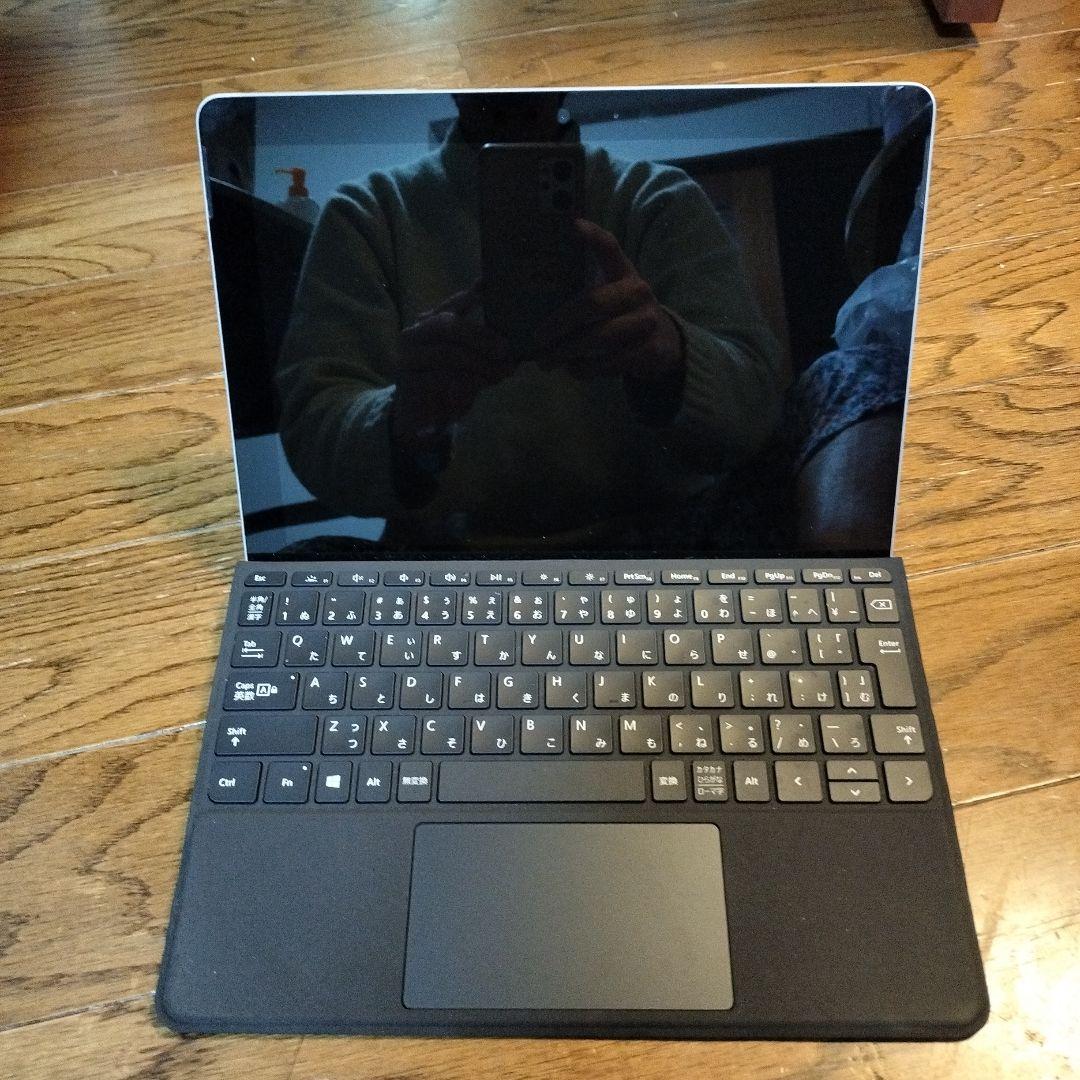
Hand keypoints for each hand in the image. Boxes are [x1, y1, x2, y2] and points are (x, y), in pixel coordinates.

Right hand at [393, 283, 511, 453]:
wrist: (421, 417)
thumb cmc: (449, 384)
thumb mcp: (469, 363)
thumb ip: (484, 349)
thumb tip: (515, 344)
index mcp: (430, 323)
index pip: (451, 304)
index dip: (470, 296)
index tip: (490, 289)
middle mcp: (415, 334)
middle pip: (447, 325)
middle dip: (479, 335)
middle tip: (505, 349)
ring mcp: (408, 358)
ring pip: (447, 353)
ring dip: (478, 363)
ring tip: (501, 373)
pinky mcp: (409, 382)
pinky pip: (441, 378)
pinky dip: (466, 381)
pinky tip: (482, 384)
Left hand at [531, 219, 683, 381]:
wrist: (664, 343)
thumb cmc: (622, 314)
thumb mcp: (611, 293)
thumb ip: (584, 289)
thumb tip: (529, 293)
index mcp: (624, 272)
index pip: (610, 248)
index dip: (594, 236)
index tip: (574, 225)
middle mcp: (638, 292)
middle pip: (594, 303)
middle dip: (561, 322)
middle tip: (538, 337)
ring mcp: (646, 321)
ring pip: (599, 337)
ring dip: (567, 352)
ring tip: (546, 361)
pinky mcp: (650, 350)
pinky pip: (609, 362)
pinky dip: (586, 368)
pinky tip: (573, 369)